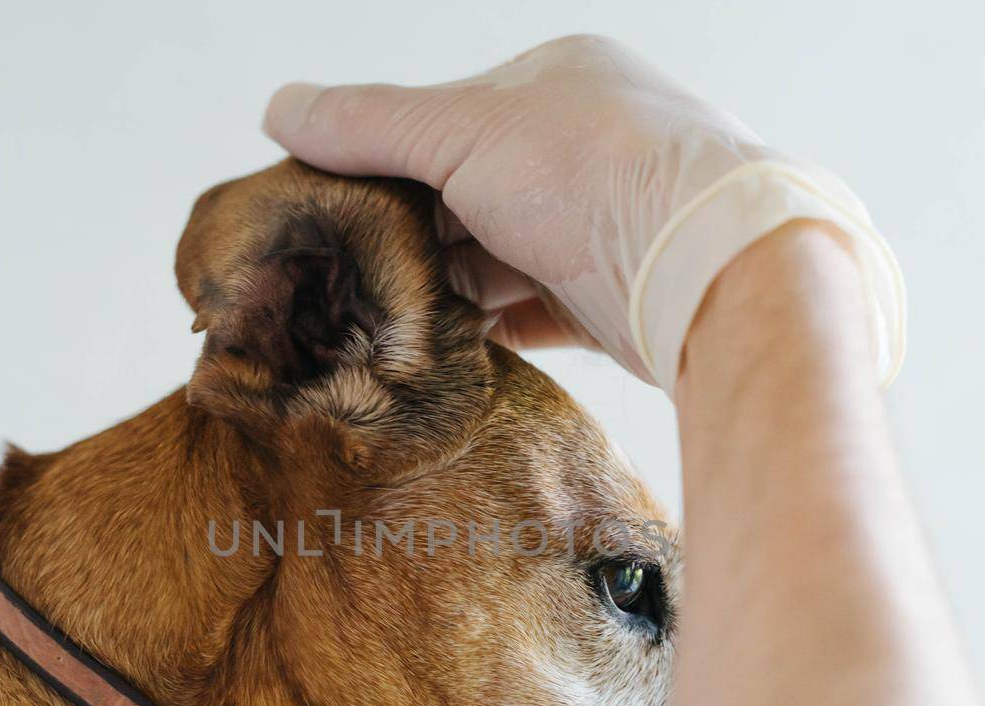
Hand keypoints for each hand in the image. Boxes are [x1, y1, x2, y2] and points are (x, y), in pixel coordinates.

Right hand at [263, 35, 903, 393]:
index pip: (445, 118)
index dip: (380, 160)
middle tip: (339, 273)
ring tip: (376, 318)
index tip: (324, 206)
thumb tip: (278, 107)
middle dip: (409, 233)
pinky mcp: (614, 300)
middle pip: (469, 193)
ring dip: (443, 286)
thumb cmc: (595, 171)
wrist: (706, 268)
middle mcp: (587, 148)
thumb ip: (367, 124)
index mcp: (558, 81)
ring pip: (498, 257)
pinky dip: (486, 326)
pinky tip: (439, 346)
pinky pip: (533, 313)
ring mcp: (604, 226)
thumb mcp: (461, 131)